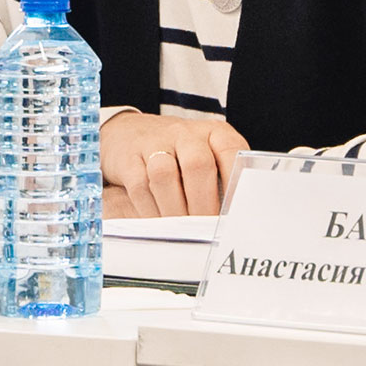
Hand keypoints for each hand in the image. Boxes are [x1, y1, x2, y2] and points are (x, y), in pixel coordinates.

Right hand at [100, 111, 249, 217]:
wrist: (129, 132)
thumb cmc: (178, 154)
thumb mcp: (206, 156)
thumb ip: (223, 182)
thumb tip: (236, 220)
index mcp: (213, 133)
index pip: (232, 152)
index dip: (236, 185)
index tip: (236, 215)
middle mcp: (185, 133)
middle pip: (197, 165)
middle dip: (203, 205)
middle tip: (206, 232)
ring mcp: (155, 142)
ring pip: (165, 175)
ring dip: (175, 210)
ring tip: (182, 232)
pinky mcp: (129, 157)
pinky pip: (140, 186)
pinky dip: (151, 211)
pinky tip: (158, 224)